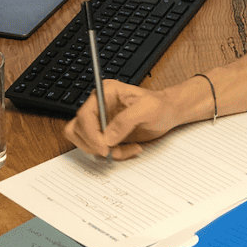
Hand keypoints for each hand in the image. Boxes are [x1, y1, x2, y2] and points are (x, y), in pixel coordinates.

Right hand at [63, 80, 180, 159]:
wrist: (168, 114)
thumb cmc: (160, 105)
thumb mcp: (148, 108)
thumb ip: (126, 120)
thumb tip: (107, 137)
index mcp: (105, 93)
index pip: (84, 114)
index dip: (90, 133)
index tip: (104, 147)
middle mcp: (99, 106)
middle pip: (78, 130)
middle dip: (95, 144)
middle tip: (113, 151)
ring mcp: (101, 121)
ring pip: (85, 142)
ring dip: (104, 152)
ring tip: (125, 149)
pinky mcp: (106, 134)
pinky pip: (98, 149)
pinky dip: (112, 154)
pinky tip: (129, 149)